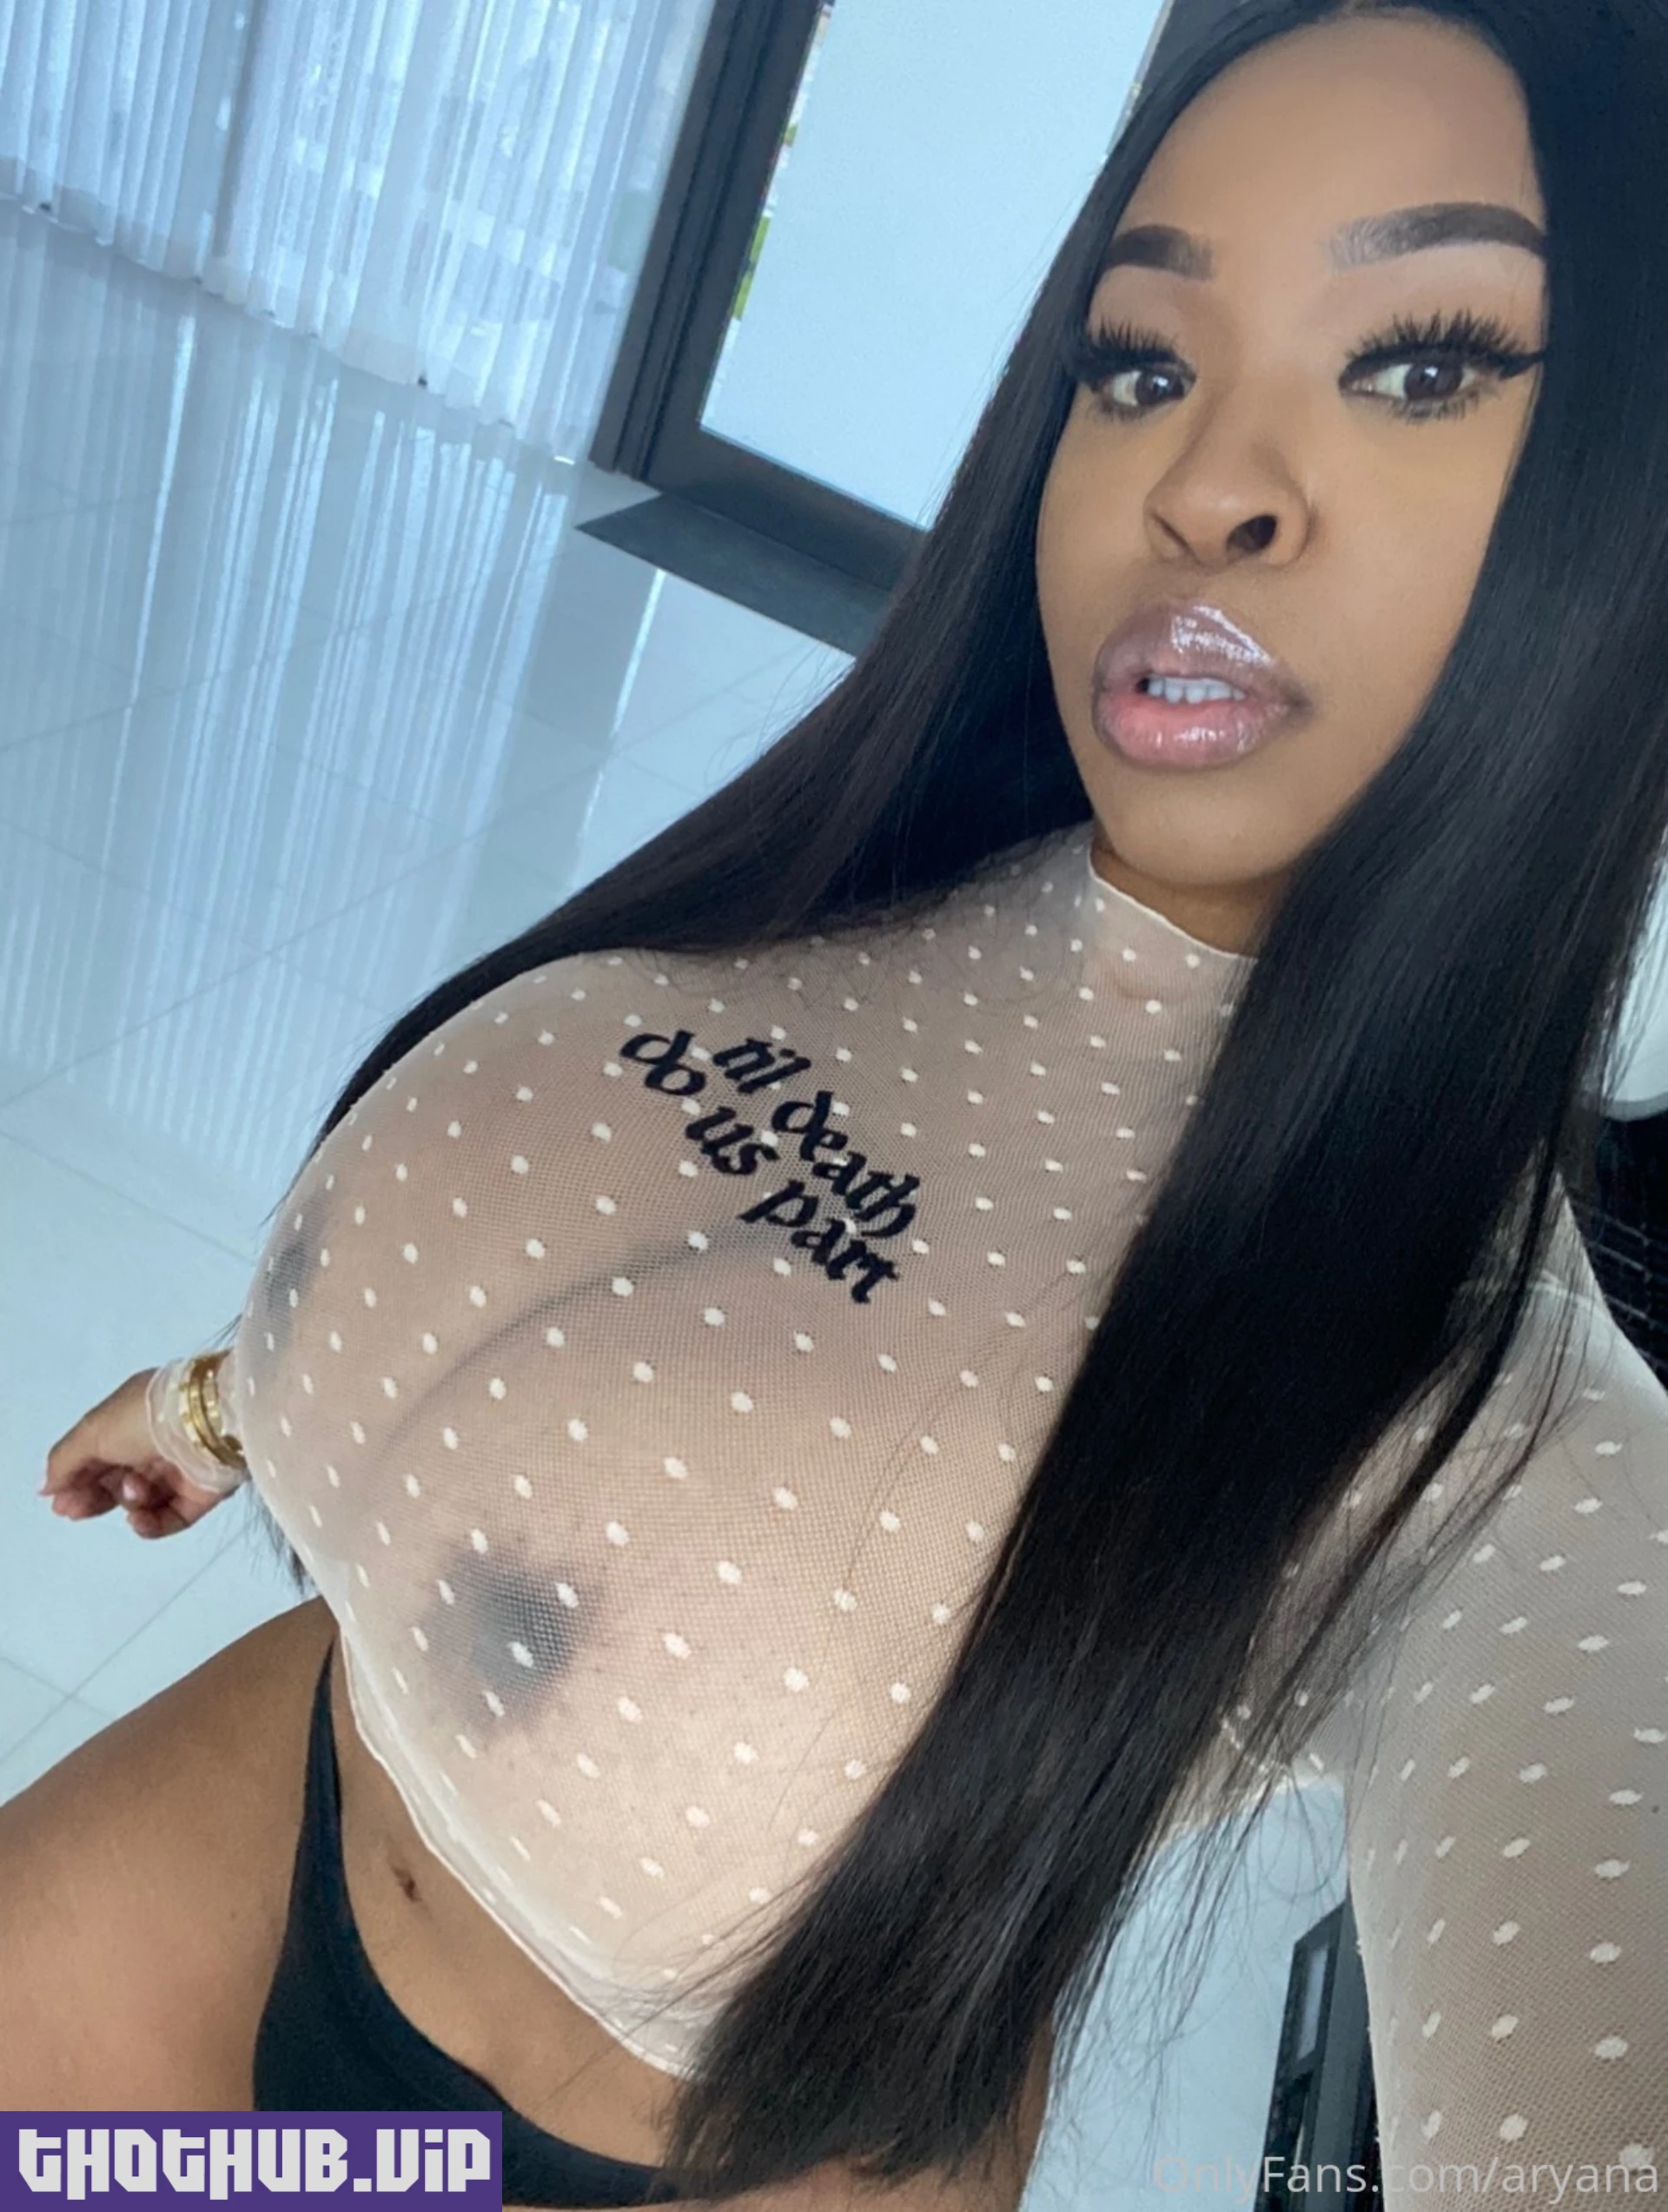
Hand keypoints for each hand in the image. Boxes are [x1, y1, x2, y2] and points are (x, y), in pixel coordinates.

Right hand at [40, 1369, 232, 1539]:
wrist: (210, 1421)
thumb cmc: (146, 1418)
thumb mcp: (93, 1431)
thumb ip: (65, 1461)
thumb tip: (46, 1487)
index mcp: (131, 1417)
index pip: (98, 1454)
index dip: (76, 1480)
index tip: (58, 1502)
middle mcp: (156, 1443)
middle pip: (116, 1481)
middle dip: (94, 1498)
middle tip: (75, 1511)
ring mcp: (180, 1469)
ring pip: (141, 1500)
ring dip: (128, 1501)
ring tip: (133, 1492)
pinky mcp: (202, 1493)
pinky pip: (170, 1518)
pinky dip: (151, 1523)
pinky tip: (139, 1519)